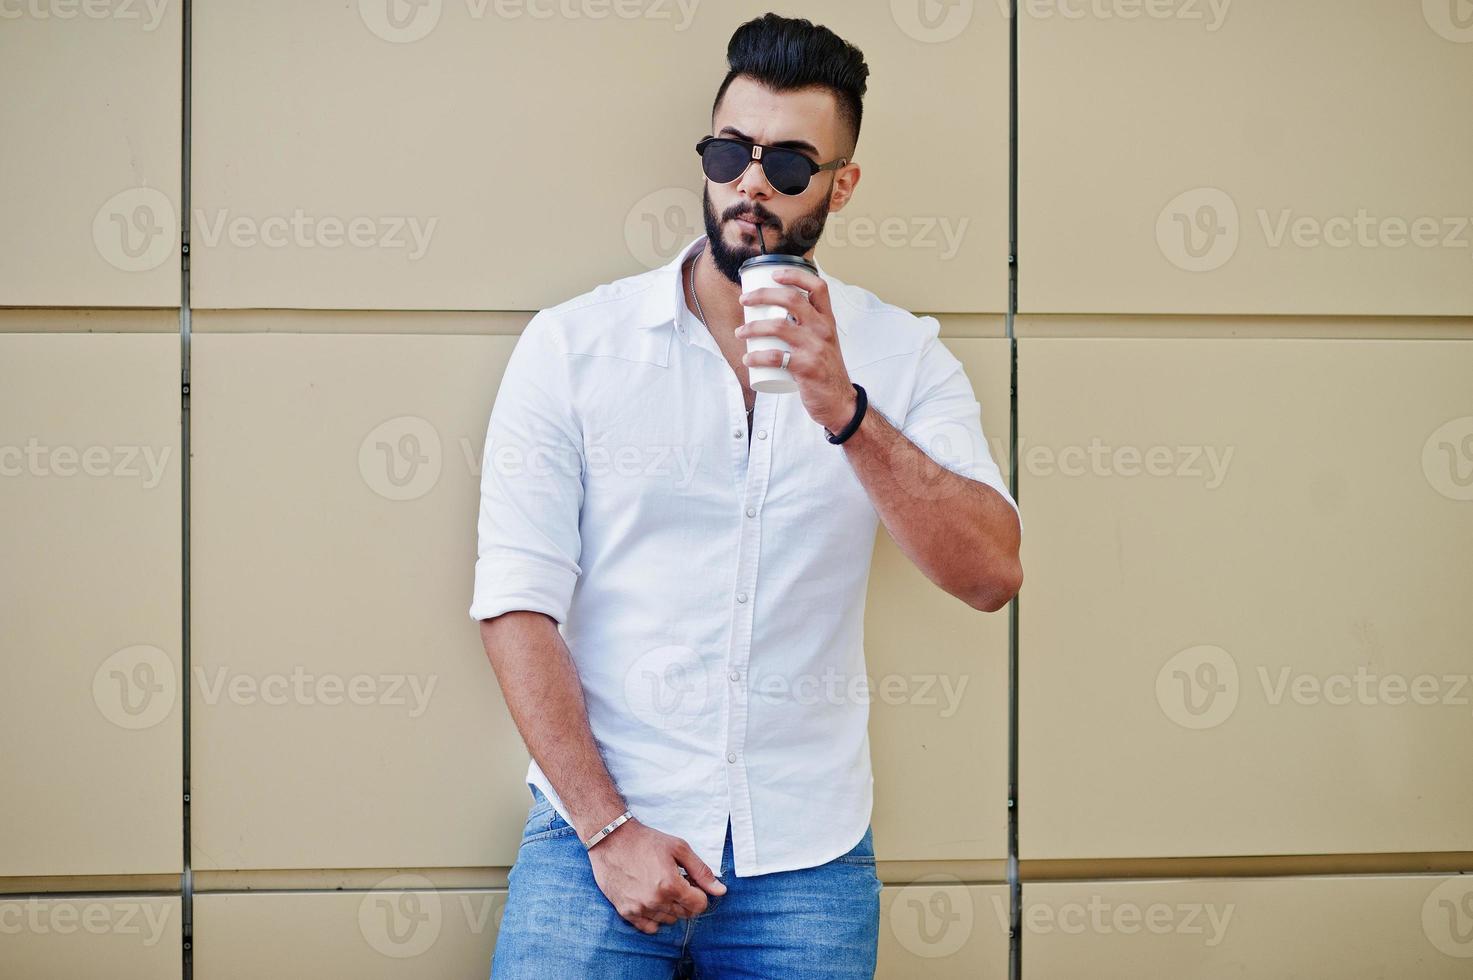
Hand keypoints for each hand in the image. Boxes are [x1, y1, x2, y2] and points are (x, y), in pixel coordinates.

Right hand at [586, 818, 727, 933]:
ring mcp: (639, 908)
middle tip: (675, 881)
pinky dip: (654, 917)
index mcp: (670, 885)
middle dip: (685, 899)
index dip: (699, 893)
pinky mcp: (626, 912)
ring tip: (660, 886)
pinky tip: (650, 899)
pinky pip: (649, 927)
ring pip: (668, 920)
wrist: (612, 840)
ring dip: (670, 907)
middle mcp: (655, 901)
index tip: (690, 882)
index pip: (699, 905)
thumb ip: (701, 871)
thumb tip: (721, 891)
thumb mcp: (679, 848)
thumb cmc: (646, 841)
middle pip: (685, 914)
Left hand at [737, 268, 856, 432]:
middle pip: (791, 300)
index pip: (817, 287)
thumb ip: (807, 326)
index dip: (795, 275)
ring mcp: (815, 348)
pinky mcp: (806, 368)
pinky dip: (756, 357)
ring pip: (778, 326)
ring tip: (740, 332)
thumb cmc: (825, 369)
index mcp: (827, 320)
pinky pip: (775, 357)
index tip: (773, 274)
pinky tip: (747, 358)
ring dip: (752, 327)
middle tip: (744, 300)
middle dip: (762, 295)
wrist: (839, 401)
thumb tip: (775, 313)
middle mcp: (823, 330)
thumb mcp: (823, 342)